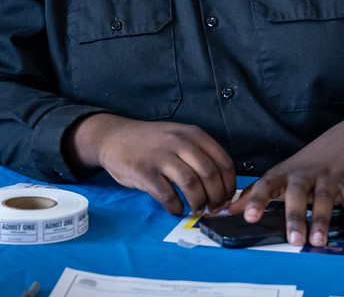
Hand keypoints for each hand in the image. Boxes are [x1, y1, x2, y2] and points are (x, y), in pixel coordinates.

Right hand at [65, 114, 235, 215]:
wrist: (114, 137)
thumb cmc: (151, 142)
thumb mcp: (178, 137)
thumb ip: (198, 155)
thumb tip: (221, 186)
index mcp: (192, 134)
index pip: (223, 161)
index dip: (229, 185)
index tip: (227, 198)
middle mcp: (179, 141)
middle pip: (210, 174)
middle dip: (216, 197)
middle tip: (213, 208)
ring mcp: (161, 155)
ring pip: (191, 184)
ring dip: (198, 203)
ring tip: (196, 209)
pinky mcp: (145, 171)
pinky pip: (168, 195)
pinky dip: (176, 207)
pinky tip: (175, 208)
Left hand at [228, 111, 343, 246]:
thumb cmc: (310, 162)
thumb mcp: (283, 173)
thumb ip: (257, 192)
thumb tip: (228, 210)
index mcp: (285, 173)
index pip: (266, 184)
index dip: (256, 200)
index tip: (248, 217)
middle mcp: (305, 173)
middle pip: (296, 193)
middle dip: (295, 216)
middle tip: (294, 239)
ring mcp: (328, 176)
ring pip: (324, 198)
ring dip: (321, 220)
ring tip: (318, 241)